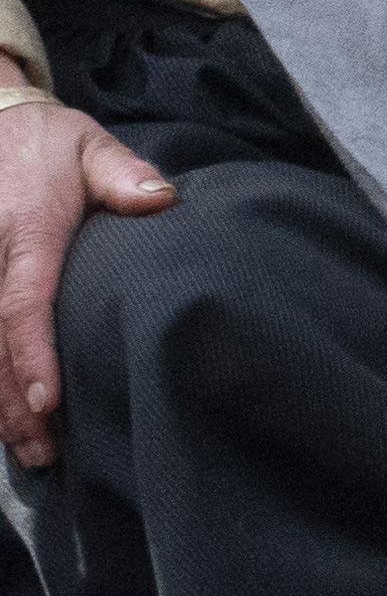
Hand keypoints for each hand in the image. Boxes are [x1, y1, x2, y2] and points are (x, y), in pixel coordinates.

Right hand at [0, 100, 169, 468]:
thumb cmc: (47, 142)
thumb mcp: (89, 144)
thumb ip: (123, 176)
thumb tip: (161, 200)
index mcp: (26, 232)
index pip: (23, 304)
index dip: (32, 357)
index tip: (50, 402)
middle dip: (15, 402)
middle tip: (45, 453)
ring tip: (26, 450)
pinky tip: (0, 418)